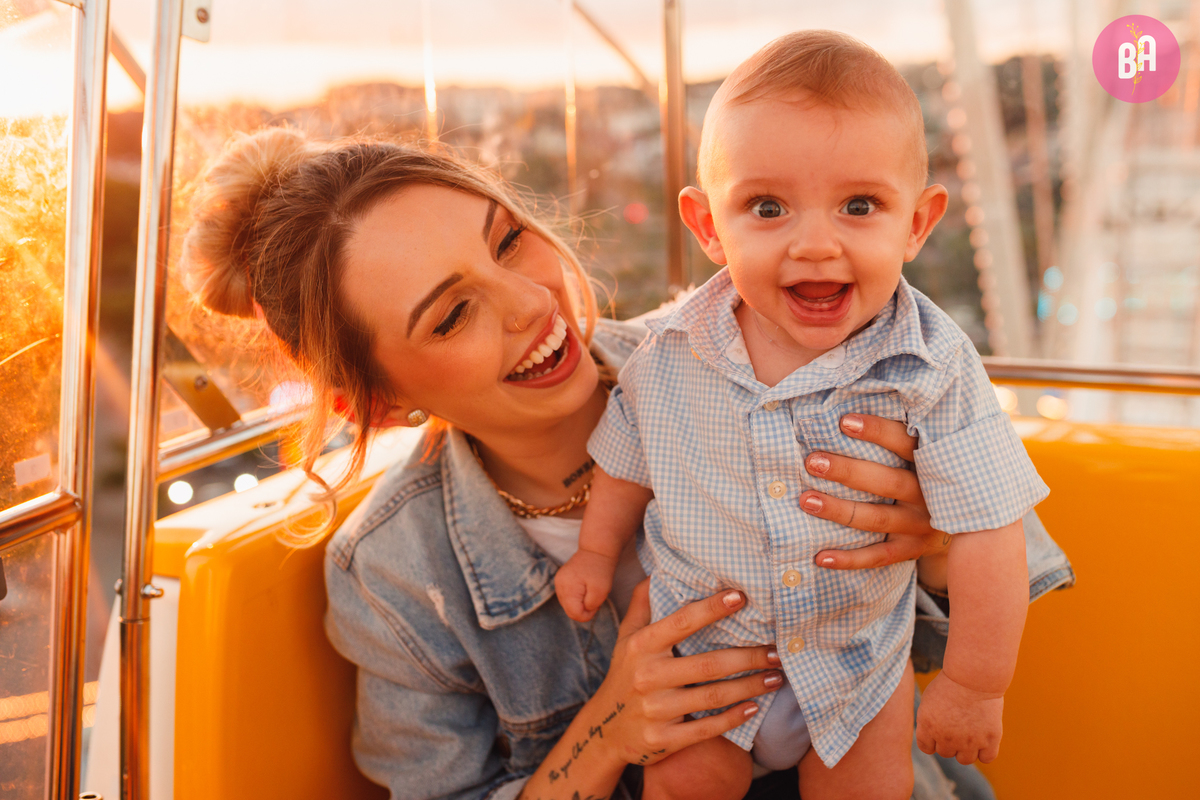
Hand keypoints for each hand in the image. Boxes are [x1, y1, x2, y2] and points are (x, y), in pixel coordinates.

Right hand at [555, 549, 616, 621]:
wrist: (596, 550)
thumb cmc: (600, 570)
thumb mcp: (601, 591)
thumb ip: (590, 606)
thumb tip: (584, 610)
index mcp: (567, 588)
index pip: (574, 614)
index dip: (587, 615)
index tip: (597, 605)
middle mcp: (559, 586)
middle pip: (569, 610)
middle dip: (584, 609)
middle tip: (596, 600)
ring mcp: (558, 582)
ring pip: (568, 605)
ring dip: (580, 604)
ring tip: (591, 594)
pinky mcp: (561, 580)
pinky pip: (568, 597)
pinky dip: (577, 598)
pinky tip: (586, 590)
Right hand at [594, 583, 781, 767]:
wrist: (603, 731)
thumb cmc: (623, 674)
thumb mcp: (626, 637)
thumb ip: (642, 602)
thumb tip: (659, 570)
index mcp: (641, 646)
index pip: (682, 622)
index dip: (712, 608)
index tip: (741, 596)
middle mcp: (647, 676)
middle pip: (708, 664)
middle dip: (748, 657)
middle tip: (777, 650)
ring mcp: (655, 710)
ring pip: (713, 696)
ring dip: (750, 687)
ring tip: (775, 677)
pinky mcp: (663, 739)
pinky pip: (706, 728)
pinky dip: (733, 718)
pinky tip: (754, 707)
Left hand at [800, 413, 949, 569]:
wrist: (972, 520)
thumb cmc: (929, 470)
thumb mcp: (927, 448)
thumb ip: (901, 429)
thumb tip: (851, 398)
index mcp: (932, 462)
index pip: (905, 443)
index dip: (876, 431)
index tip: (842, 421)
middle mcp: (929, 494)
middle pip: (886, 482)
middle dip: (847, 472)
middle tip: (812, 462)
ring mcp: (921, 525)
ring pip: (877, 519)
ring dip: (839, 511)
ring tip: (805, 500)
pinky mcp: (911, 549)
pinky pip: (877, 557)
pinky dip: (848, 559)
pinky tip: (818, 556)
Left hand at [915, 670, 1003, 763]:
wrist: (974, 675)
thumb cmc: (950, 683)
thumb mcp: (929, 700)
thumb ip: (927, 722)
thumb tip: (931, 738)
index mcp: (928, 727)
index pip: (926, 748)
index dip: (932, 739)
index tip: (940, 727)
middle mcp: (947, 739)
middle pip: (946, 753)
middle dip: (949, 741)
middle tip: (957, 723)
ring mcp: (969, 742)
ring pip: (964, 760)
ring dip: (966, 749)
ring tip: (970, 731)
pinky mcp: (990, 740)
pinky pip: (987, 758)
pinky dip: (985, 751)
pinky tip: (984, 737)